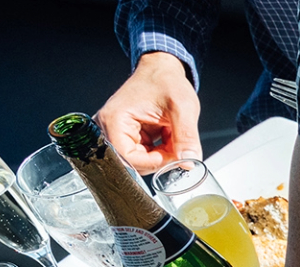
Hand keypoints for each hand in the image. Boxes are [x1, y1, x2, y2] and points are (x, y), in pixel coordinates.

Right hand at [96, 52, 200, 173]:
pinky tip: (167, 134)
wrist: (162, 70)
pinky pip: (145, 154)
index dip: (153, 163)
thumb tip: (190, 162)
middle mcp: (110, 128)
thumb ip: (186, 137)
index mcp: (115, 120)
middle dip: (160, 159)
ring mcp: (118, 132)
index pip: (127, 158)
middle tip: (177, 144)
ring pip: (142, 160)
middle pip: (134, 162)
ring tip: (171, 132)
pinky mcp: (128, 135)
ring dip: (163, 154)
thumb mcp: (182, 108)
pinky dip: (161, 149)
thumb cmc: (166, 81)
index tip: (172, 157)